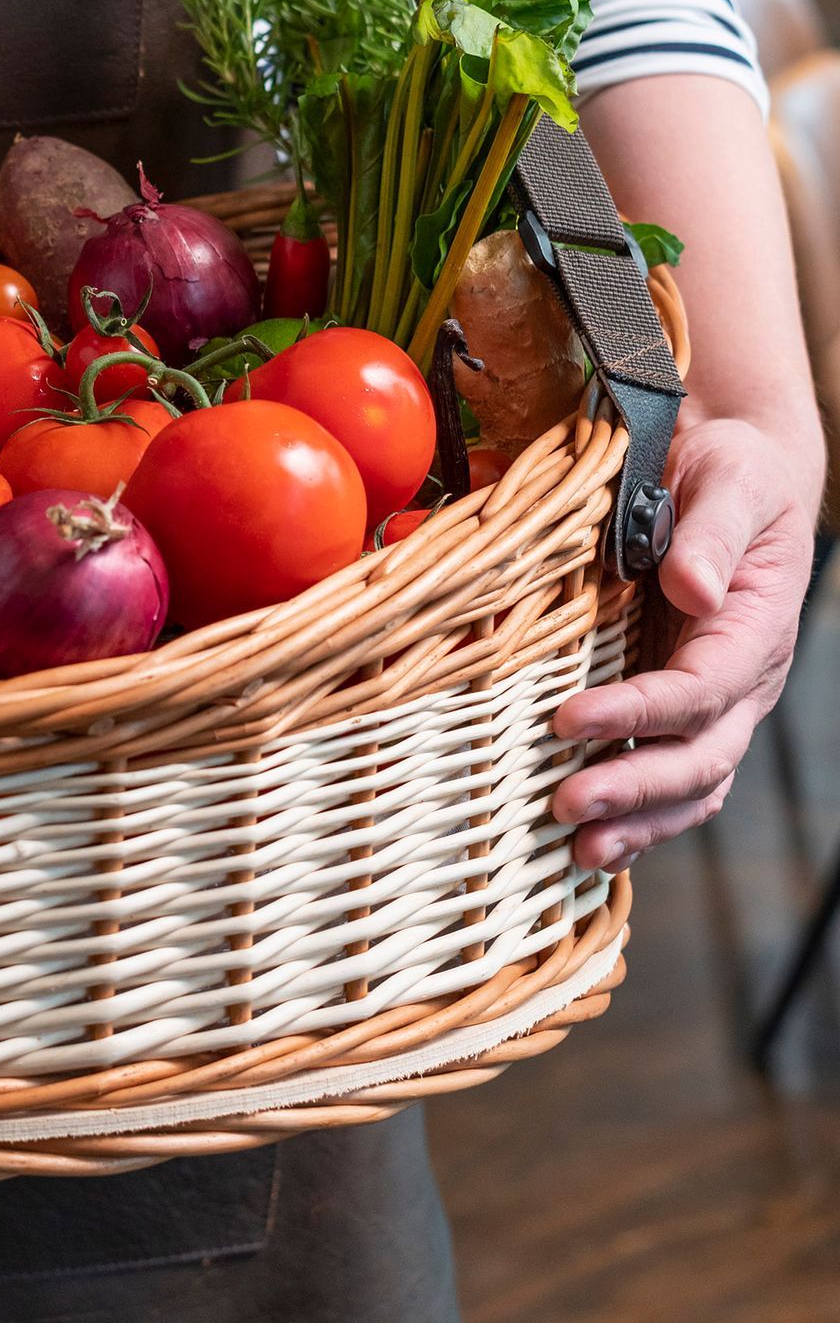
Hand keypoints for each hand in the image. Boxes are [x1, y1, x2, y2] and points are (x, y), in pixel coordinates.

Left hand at [551, 414, 818, 869]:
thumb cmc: (731, 469)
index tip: (568, 720)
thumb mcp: (731, 479)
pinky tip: (594, 848)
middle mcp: (744, 679)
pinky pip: (672, 779)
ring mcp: (718, 703)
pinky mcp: (685, 710)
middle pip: (700, 757)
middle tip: (566, 806)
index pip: (700, 690)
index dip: (639, 713)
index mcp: (756, 628)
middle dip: (635, 789)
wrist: (736, 471)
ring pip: (692, 785)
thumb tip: (693, 589)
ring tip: (578, 852)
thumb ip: (711, 533)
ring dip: (638, 823)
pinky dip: (638, 818)